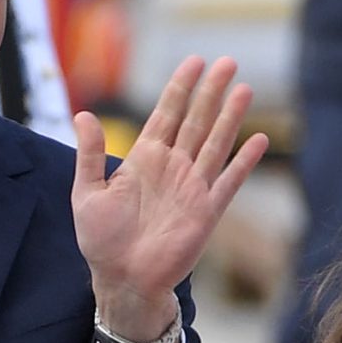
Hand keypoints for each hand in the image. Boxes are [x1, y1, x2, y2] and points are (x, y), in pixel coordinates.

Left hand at [72, 55, 267, 342]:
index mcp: (144, 159)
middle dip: (211, 91)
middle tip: (227, 61)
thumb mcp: (87, 193)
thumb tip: (83, 116)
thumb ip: (90, 154)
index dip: (180, 87)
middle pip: (196, 120)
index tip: (194, 62)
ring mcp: (191, 188)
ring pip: (215, 143)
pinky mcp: (206, 212)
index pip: (167, 114)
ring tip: (244, 88)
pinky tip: (258, 140)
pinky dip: (243, 162)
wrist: (123, 280)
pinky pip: (228, 182)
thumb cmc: (101, 242)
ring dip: (230, 116)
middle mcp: (172, 168)